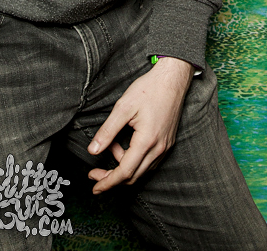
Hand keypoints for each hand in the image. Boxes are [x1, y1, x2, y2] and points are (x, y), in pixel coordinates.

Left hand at [87, 57, 193, 192]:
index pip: (125, 172)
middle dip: (112, 179)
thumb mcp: (123, 107)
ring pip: (141, 171)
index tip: (94, 188)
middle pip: (133, 177)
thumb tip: (93, 151)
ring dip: (123, 166)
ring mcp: (165, 146)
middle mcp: (159, 148)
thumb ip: (107, 131)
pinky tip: (126, 144)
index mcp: (147, 141)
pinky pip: (149, 161)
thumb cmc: (149, 88)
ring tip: (112, 144)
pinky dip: (134, 159)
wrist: (173, 78)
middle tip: (95, 173)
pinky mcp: (168, 142)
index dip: (107, 182)